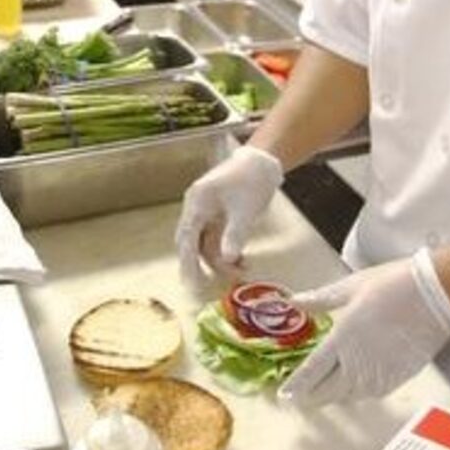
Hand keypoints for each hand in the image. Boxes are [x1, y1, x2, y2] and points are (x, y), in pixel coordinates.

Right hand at [175, 145, 282, 283]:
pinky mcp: (216, 217)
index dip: (187, 261)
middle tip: (204, 287)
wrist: (263, 162)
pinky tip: (241, 261)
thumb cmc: (252, 180)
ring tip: (239, 272)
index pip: (187, 237)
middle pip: (190, 243)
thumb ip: (235, 235)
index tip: (191, 282)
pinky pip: (215, 240)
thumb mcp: (246, 210)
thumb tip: (228, 258)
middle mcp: (196, 208)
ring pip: (204, 244)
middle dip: (198, 265)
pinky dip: (225, 252)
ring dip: (218, 260)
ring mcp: (205, 213)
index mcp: (198, 202)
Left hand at [278, 248, 449, 405]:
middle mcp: (359, 363)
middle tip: (301, 397)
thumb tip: (295, 301)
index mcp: (342, 339)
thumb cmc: (393, 286)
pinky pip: (371, 394)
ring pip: (349, 396)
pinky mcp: (399, 377)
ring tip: (323, 393)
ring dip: (334, 396)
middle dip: (312, 396)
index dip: (297, 386)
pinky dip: (357, 394)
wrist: (435, 296)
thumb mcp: (350, 287)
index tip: (286, 394)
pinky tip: (353, 388)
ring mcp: (380, 373)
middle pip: (328, 391)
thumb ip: (320, 299)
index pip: (312, 371)